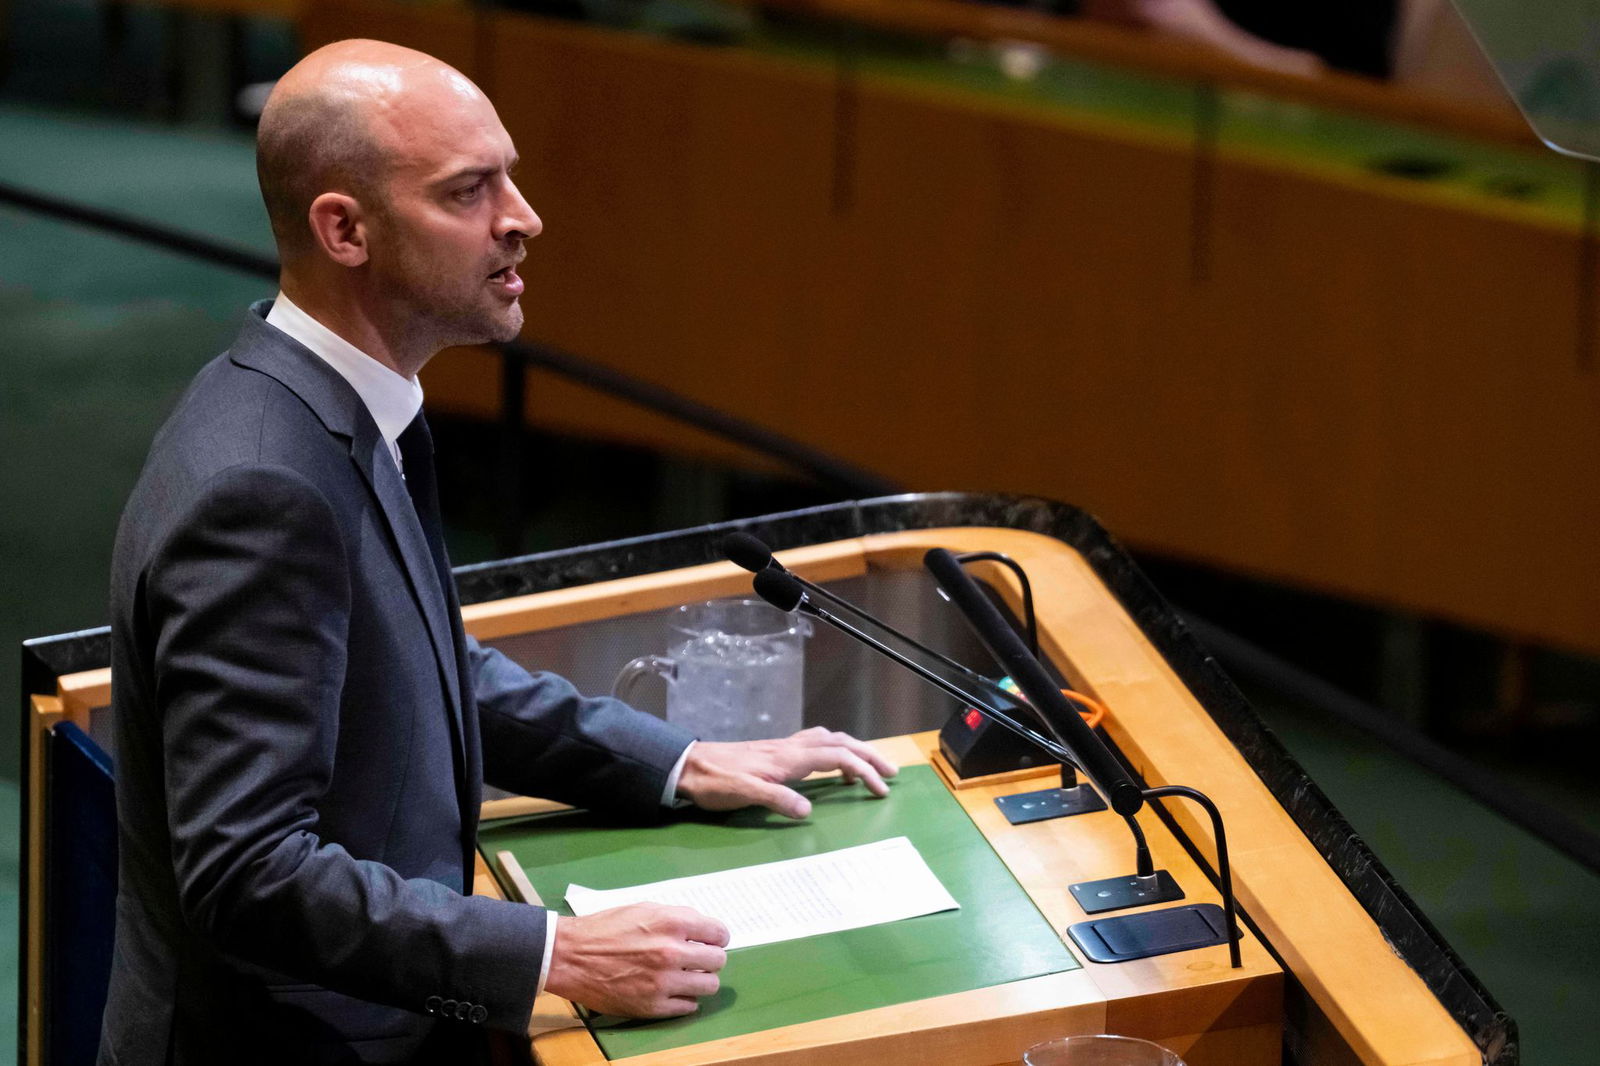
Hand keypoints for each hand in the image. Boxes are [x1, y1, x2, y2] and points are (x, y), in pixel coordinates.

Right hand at [542, 903, 728, 1017]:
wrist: (570, 956)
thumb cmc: (605, 928)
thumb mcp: (643, 909)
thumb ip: (675, 918)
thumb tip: (702, 929)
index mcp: (671, 923)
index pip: (719, 933)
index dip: (717, 937)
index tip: (711, 941)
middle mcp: (672, 952)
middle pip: (718, 961)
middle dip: (710, 958)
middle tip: (698, 959)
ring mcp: (663, 982)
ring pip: (709, 985)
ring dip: (701, 980)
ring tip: (687, 976)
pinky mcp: (652, 1006)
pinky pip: (689, 1006)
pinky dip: (685, 999)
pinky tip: (673, 991)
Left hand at [676, 727, 898, 818]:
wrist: (686, 766)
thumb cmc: (713, 783)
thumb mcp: (743, 794)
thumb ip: (776, 799)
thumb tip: (809, 810)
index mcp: (787, 759)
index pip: (836, 757)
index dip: (863, 770)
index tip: (881, 789)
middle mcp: (789, 748)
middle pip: (839, 743)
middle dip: (868, 756)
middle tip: (891, 773)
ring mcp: (782, 747)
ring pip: (828, 739)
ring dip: (853, 749)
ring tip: (869, 766)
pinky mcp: (774, 751)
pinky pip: (814, 743)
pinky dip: (833, 749)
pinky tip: (830, 763)